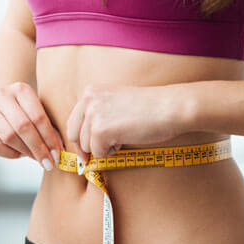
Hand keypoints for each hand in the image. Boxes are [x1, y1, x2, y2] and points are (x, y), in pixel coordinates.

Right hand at [0, 82, 64, 170]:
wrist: (1, 103)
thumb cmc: (27, 111)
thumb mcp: (40, 111)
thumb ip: (50, 127)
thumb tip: (59, 151)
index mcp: (21, 88)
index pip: (38, 117)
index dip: (49, 138)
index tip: (57, 154)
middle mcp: (1, 95)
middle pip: (23, 126)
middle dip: (38, 148)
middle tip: (49, 162)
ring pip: (8, 136)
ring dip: (25, 152)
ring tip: (37, 158)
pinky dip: (9, 154)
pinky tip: (19, 154)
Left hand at [66, 83, 190, 161]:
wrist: (169, 107)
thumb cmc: (149, 107)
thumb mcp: (116, 103)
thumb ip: (98, 114)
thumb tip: (84, 142)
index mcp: (91, 91)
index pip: (73, 121)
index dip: (79, 138)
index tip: (85, 151)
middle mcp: (88, 100)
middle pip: (74, 135)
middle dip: (86, 147)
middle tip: (101, 152)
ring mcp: (93, 115)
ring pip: (87, 146)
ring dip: (104, 148)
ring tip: (123, 137)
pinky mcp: (100, 130)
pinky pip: (98, 153)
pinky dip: (111, 152)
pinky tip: (126, 140)